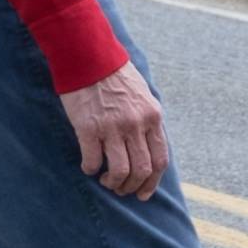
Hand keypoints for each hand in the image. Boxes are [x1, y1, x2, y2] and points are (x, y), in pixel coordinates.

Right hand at [59, 61, 169, 199]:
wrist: (87, 55)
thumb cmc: (114, 74)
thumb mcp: (142, 95)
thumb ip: (147, 120)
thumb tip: (147, 147)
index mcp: (152, 117)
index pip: (160, 160)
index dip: (152, 182)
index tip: (143, 193)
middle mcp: (135, 124)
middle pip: (142, 170)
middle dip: (131, 186)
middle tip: (121, 188)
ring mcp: (112, 127)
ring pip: (120, 171)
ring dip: (113, 182)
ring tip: (105, 180)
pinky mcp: (88, 127)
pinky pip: (92, 160)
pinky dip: (90, 169)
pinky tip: (88, 166)